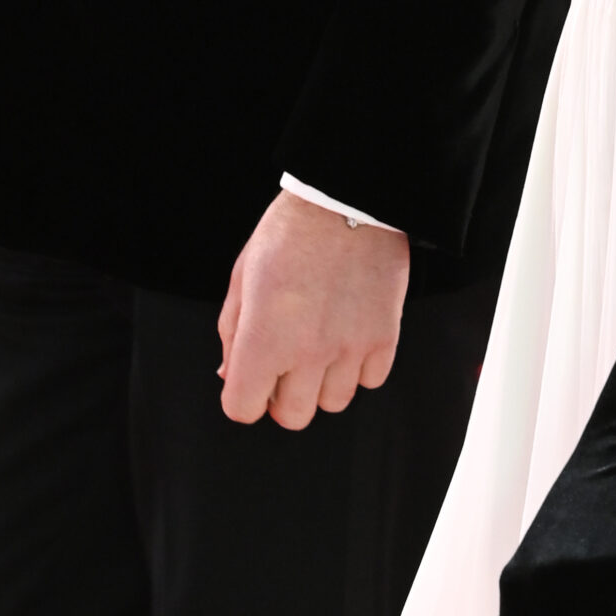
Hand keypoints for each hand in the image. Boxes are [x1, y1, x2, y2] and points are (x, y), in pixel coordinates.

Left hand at [217, 191, 408, 428]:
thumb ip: (232, 331)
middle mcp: (307, 352)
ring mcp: (349, 347)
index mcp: (264, 338)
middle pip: (292, 416)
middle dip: (283, 395)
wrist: (347, 199)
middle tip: (286, 362)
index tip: (251, 377)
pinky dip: (359, 367)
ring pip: (334, 403)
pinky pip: (370, 380)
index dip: (243, 395)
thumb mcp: (243, 276)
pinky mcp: (384, 337)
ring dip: (323, 382)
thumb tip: (231, 376)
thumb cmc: (288, 233)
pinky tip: (349, 334)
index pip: (243, 409)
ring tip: (322, 344)